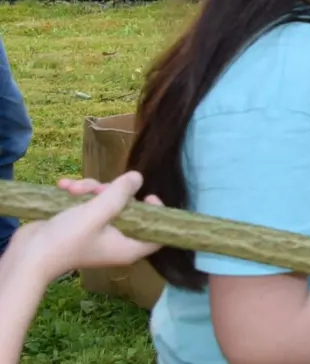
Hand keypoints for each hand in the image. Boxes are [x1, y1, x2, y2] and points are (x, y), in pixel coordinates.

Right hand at [1, 172, 161, 283]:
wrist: (28, 255)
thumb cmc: (67, 240)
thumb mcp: (97, 213)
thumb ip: (120, 194)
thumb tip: (138, 178)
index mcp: (128, 246)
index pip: (156, 233)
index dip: (156, 214)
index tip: (147, 195)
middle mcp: (116, 240)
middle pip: (128, 209)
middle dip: (111, 192)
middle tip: (96, 190)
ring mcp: (97, 232)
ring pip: (104, 201)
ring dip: (89, 189)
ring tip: (73, 188)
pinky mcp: (79, 225)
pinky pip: (86, 204)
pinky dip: (77, 194)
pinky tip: (64, 186)